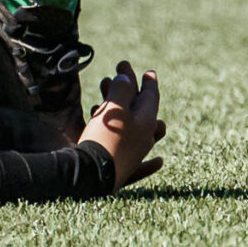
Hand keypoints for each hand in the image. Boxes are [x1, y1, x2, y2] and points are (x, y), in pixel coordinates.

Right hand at [80, 61, 165, 188]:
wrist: (92, 174)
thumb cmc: (105, 137)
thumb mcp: (114, 107)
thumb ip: (122, 89)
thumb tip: (127, 80)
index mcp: (146, 120)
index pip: (150, 96)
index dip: (148, 82)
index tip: (149, 72)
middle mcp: (144, 137)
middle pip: (142, 110)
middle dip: (131, 92)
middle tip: (122, 77)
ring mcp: (135, 153)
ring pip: (135, 128)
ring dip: (124, 113)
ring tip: (108, 103)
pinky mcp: (122, 166)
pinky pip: (133, 157)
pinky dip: (142, 155)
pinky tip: (155, 161)